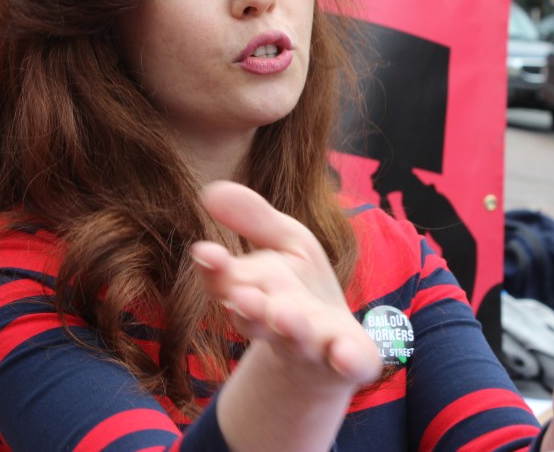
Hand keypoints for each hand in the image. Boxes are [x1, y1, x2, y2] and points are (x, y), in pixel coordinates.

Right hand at [192, 181, 381, 389]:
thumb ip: (253, 219)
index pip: (228, 283)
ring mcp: (312, 345)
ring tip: (288, 315)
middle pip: (257, 318)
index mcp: (253, 295)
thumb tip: (210, 189)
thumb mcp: (286, 244)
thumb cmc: (302, 290)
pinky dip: (346, 359)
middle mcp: (277, 324)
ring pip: (297, 339)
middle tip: (243, 296)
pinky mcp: (347, 359)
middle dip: (250, 308)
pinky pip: (347, 362)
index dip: (217, 271)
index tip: (206, 253)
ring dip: (291, 329)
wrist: (335, 347)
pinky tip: (344, 354)